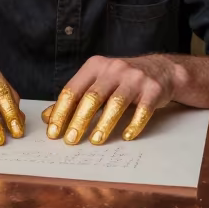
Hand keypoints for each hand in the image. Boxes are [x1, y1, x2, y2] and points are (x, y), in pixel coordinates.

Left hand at [43, 55, 178, 144]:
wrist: (161, 69)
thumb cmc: (123, 80)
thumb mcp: (97, 83)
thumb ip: (74, 99)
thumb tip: (47, 117)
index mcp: (95, 66)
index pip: (72, 90)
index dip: (61, 112)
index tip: (53, 132)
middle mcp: (114, 69)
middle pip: (92, 97)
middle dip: (79, 121)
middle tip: (70, 140)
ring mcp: (135, 78)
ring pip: (115, 103)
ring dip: (104, 125)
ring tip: (95, 141)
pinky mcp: (153, 89)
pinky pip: (142, 109)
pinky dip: (134, 124)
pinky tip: (127, 136)